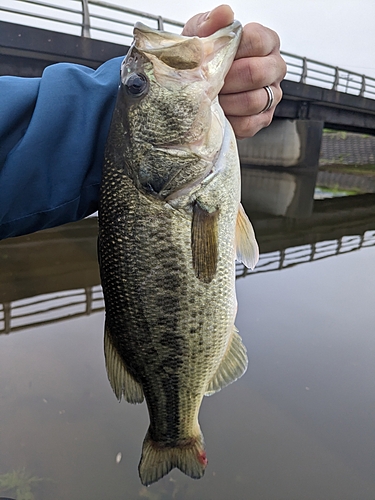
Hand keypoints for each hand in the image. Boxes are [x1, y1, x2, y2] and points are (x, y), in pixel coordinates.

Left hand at [182, 5, 285, 137]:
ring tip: (213, 98)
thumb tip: (224, 13)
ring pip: (254, 100)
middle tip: (211, 82)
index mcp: (266, 42)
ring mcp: (272, 95)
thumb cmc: (204, 60)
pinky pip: (250, 124)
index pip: (258, 40)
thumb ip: (210, 22)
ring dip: (227, 101)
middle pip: (257, 73)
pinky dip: (231, 120)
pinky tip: (221, 113)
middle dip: (227, 79)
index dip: (233, 50)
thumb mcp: (200, 36)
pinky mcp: (263, 119)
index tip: (216, 56)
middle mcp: (274, 67)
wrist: (197, 90)